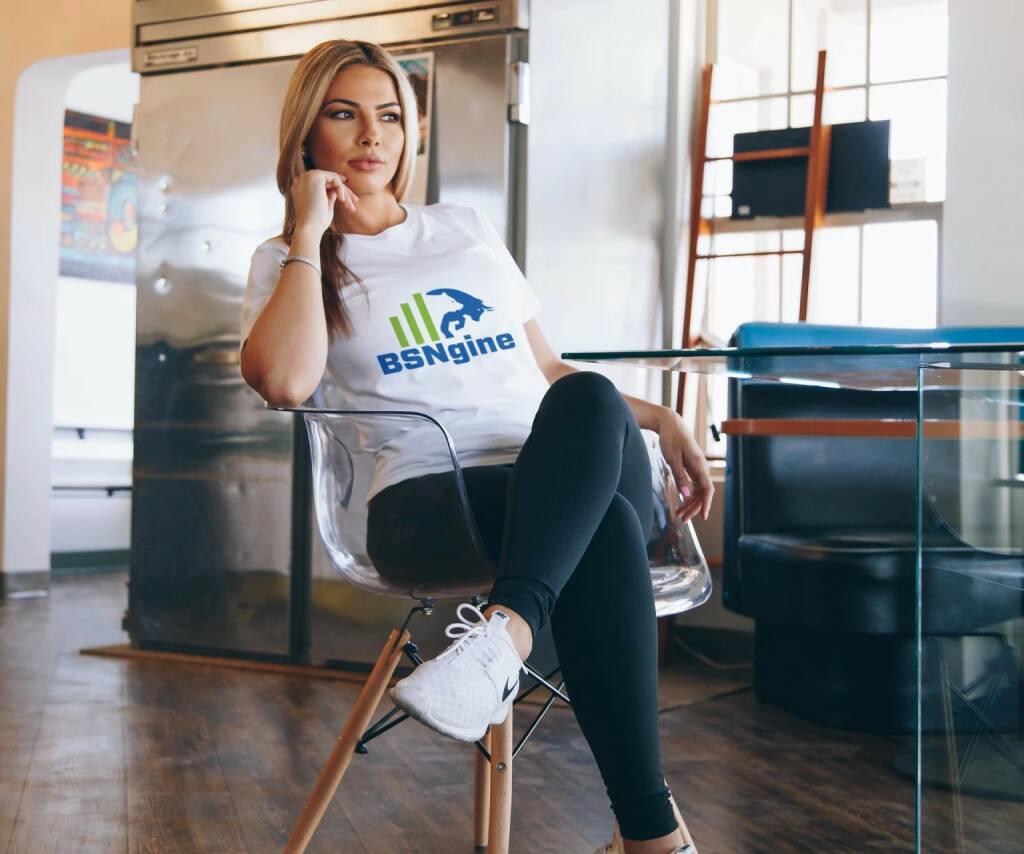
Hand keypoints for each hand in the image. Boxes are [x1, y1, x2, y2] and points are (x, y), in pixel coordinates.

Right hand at [291, 169, 358, 234]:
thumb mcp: (324, 206)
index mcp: (302, 188)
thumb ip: (328, 196)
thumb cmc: (317, 222)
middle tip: (355, 201)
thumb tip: (336, 192)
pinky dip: (341, 188)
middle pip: (328, 181)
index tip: (348, 196)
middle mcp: (302, 180)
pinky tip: (342, 200)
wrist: (309, 227)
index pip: (322, 184)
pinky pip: (334, 178)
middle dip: (344, 191)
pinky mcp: (314, 176)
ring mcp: (307, 177)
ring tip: (350, 205)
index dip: (337, 188)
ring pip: (332, 179)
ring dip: (344, 192)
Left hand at [655, 408, 714, 522]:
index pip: (707, 489)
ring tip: (679, 515)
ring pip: (698, 491)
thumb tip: (685, 496)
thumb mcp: (672, 459)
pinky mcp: (692, 468)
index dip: (706, 504)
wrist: (670, 424)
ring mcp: (698, 468)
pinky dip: (688, 495)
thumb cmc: (670, 439)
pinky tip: (681, 503)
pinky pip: (694, 485)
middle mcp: (701, 467)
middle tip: (682, 520)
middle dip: (694, 508)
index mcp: (699, 465)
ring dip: (690, 503)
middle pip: (702, 493)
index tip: (702, 517)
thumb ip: (679, 477)